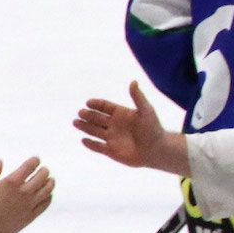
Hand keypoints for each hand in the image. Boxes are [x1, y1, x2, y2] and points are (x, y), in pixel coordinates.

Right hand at [0, 158, 53, 232]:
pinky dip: (49, 197)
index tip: (36, 160)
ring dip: (50, 182)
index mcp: (13, 182)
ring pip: (48, 189)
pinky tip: (48, 195)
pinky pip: (45, 204)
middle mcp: (24, 191)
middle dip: (44, 171)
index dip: (35, 161)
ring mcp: (30, 203)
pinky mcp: (32, 215)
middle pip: (42, 176)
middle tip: (44, 170)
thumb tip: (0, 161)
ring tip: (50, 180)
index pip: (30, 166)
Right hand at [73, 83, 189, 174]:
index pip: (105, 107)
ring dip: (85, 127)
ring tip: (75, 122)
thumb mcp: (146, 111)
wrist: (157, 150)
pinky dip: (90, 144)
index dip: (97, 104)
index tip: (88, 102)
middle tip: (80, 112)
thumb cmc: (153, 129)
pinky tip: (83, 140)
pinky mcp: (111, 151)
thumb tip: (133, 82)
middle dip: (88, 115)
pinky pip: (97, 147)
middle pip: (97, 118)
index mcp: (122, 114)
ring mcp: (112, 138)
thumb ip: (138, 97)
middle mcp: (115, 125)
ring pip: (94, 131)